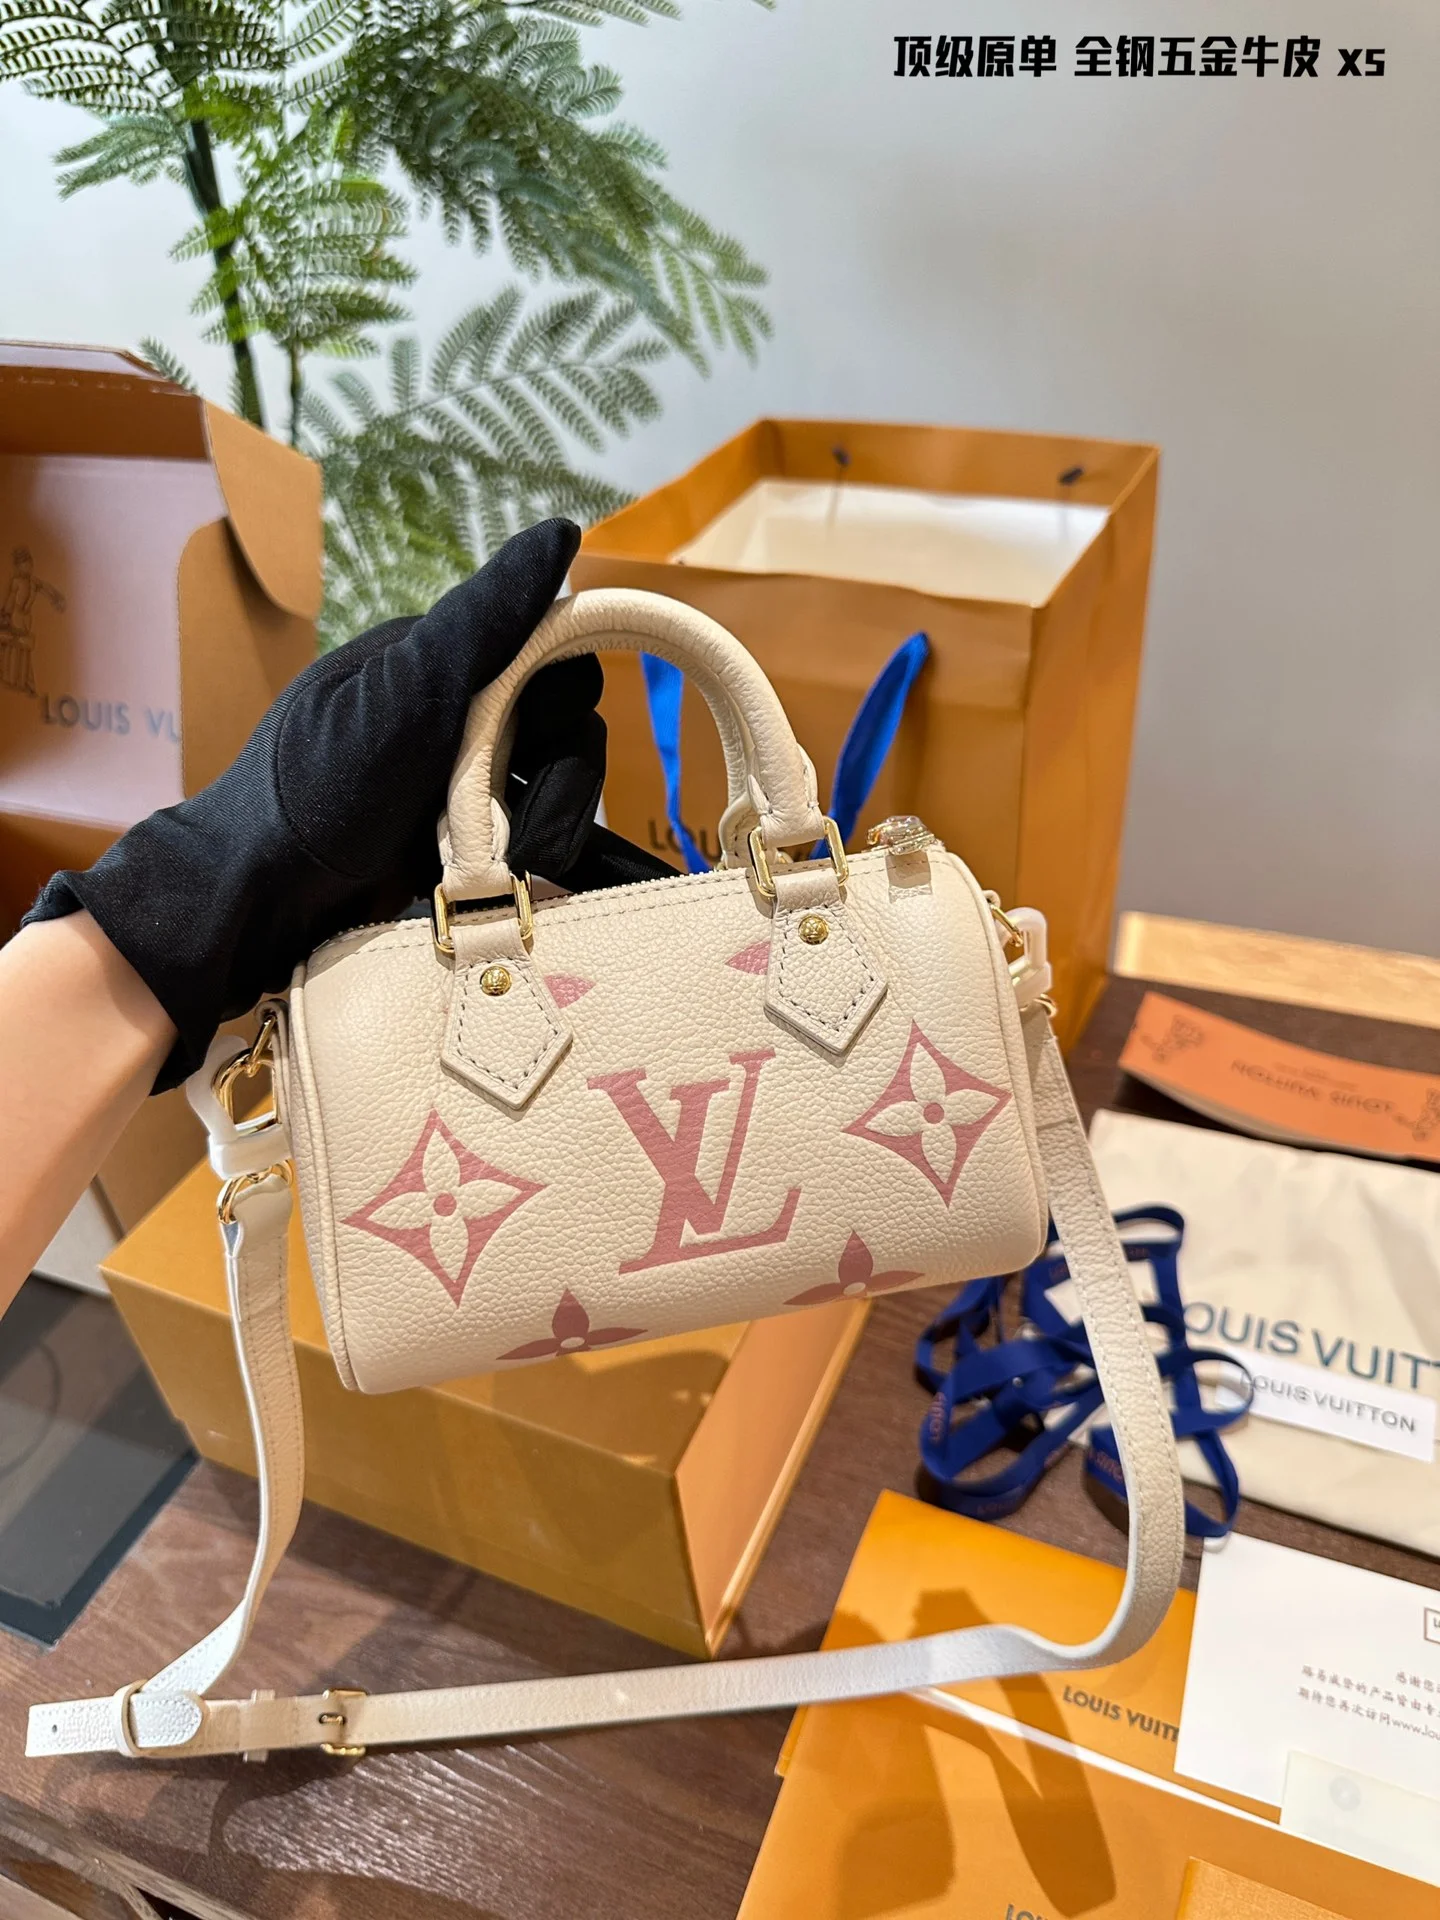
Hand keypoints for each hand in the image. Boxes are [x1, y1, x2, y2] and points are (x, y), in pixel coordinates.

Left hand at [23, 520, 636, 1089]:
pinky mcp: (467, 846)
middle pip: (566, 724)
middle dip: (562, 776)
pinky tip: (519, 881)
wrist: (258, 899)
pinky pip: (536, 839)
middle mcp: (458, 713)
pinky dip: (539, 857)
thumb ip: (485, 618)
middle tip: (529, 828)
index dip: (563, 688)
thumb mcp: (407, 694)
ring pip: (559, 786)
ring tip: (518, 867)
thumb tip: (563, 529)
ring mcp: (463, 784)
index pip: (549, 647)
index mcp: (440, 659)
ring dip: (555, 824)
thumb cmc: (320, 786)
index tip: (545, 734)